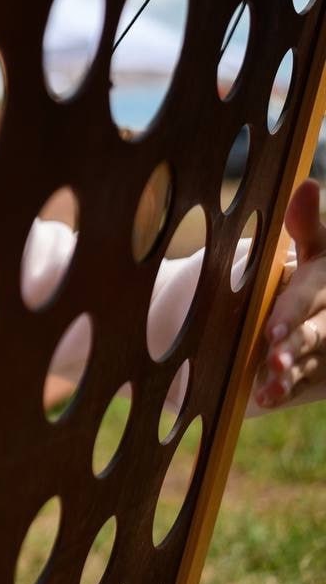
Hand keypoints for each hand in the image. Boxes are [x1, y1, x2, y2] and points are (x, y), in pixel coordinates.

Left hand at [255, 180, 325, 407]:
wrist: (319, 308)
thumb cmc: (312, 272)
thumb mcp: (314, 249)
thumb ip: (306, 225)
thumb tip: (305, 184)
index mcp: (325, 277)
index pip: (311, 293)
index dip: (294, 312)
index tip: (271, 330)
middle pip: (317, 332)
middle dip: (295, 346)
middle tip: (271, 359)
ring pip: (313, 360)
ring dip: (290, 375)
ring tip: (267, 384)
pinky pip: (309, 381)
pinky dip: (286, 390)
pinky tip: (263, 398)